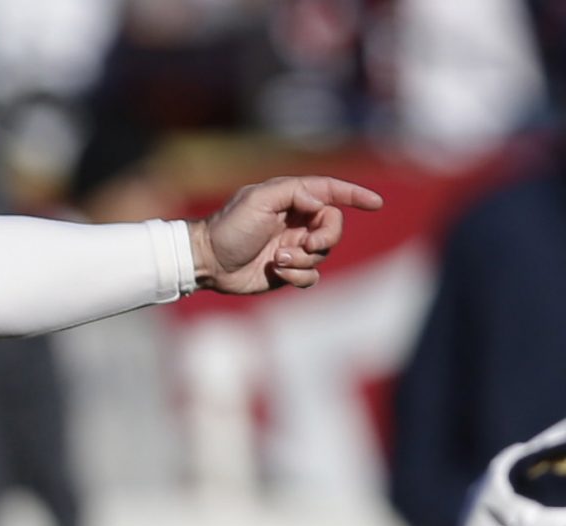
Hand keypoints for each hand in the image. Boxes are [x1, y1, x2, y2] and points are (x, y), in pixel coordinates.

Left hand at [189, 175, 382, 294]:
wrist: (208, 261)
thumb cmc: (230, 227)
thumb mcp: (258, 200)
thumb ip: (294, 193)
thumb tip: (321, 204)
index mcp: (292, 200)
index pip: (331, 192)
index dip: (355, 195)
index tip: (376, 203)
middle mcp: (297, 222)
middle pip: (334, 227)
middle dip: (326, 237)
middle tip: (305, 243)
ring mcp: (293, 246)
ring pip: (323, 254)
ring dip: (303, 258)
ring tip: (277, 259)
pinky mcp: (288, 270)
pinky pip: (311, 275)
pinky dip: (298, 275)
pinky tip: (276, 271)